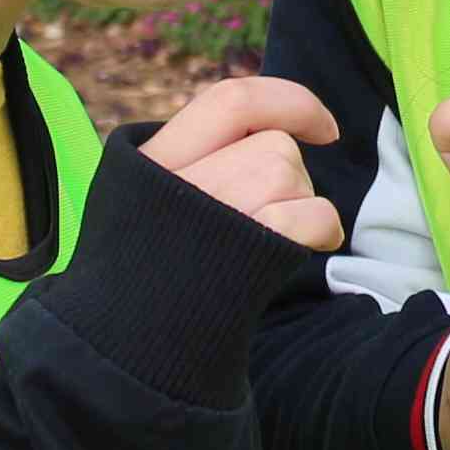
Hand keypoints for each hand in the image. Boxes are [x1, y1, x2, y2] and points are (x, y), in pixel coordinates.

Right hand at [142, 74, 346, 256]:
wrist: (123, 350)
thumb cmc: (146, 276)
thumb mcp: (149, 202)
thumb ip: (194, 161)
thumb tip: (271, 125)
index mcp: (153, 160)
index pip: (231, 100)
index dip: (290, 102)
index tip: (326, 128)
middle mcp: (178, 178)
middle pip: (273, 146)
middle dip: (290, 181)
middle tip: (269, 218)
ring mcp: (209, 214)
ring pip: (288, 175)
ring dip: (300, 207)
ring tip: (272, 241)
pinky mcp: (242, 253)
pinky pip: (310, 214)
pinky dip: (320, 229)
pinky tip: (308, 246)